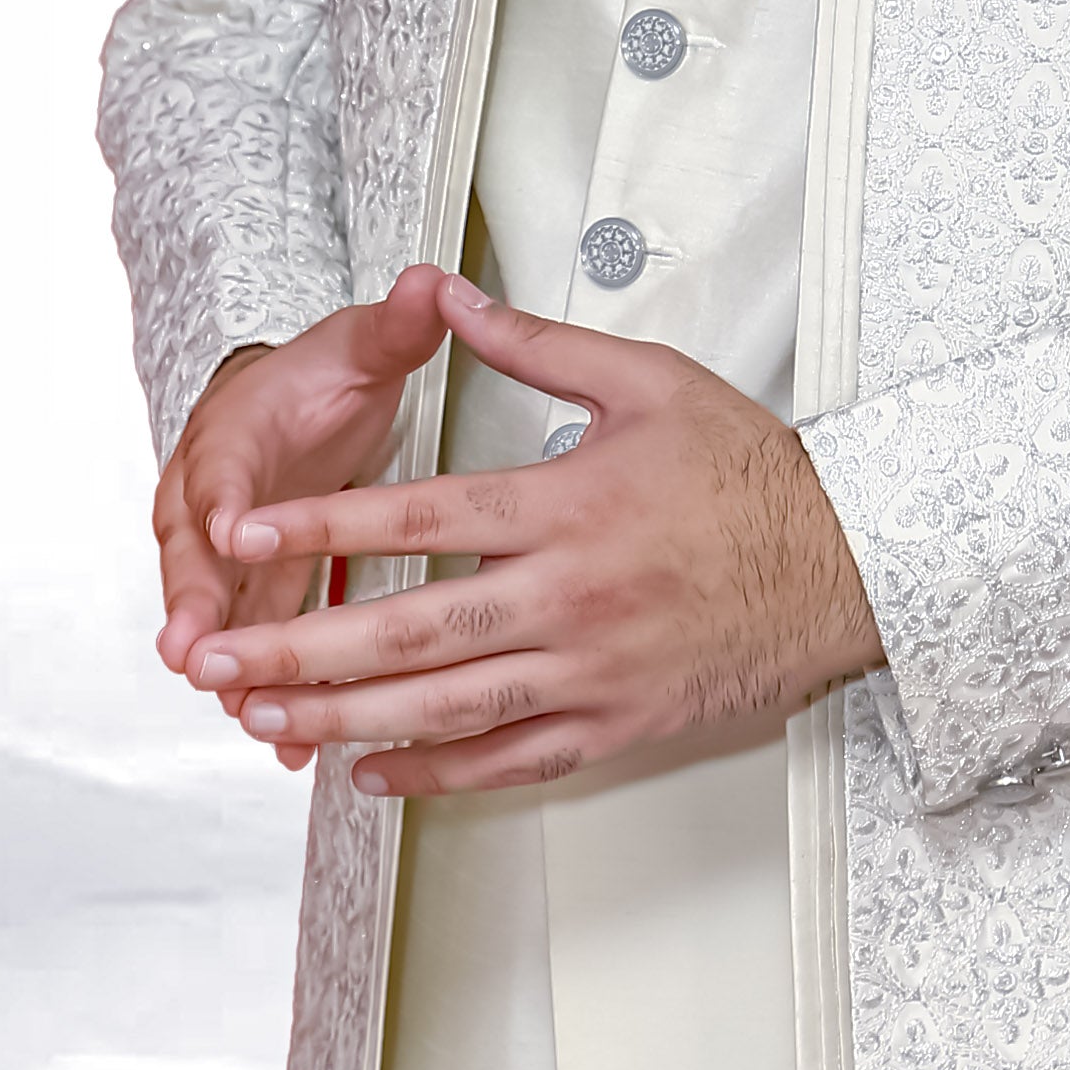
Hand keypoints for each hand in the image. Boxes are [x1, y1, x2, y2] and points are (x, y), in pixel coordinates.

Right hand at [152, 276, 452, 682]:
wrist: (289, 407)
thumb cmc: (315, 380)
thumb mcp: (356, 346)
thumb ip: (393, 326)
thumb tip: (429, 284)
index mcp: (234, 435)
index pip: (220, 467)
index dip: (222, 501)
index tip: (227, 529)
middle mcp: (214, 502)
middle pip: (196, 559)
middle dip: (196, 606)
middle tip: (195, 651)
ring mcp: (230, 558)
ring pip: (221, 616)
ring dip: (229, 663)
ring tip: (242, 709)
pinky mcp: (258, 593)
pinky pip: (257, 645)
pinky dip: (268, 687)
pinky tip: (286, 740)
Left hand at [182, 274, 885, 794]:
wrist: (846, 564)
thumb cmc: (749, 472)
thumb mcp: (647, 380)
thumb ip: (535, 344)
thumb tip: (449, 295)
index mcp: (568, 506)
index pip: (422, 517)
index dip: (327, 523)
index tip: (250, 530)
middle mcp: (569, 598)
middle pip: (411, 630)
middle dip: (303, 647)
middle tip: (223, 659)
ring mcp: (589, 673)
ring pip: (446, 708)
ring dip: (345, 717)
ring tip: (268, 719)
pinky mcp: (612, 725)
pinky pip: (508, 762)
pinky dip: (433, 775)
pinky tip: (370, 771)